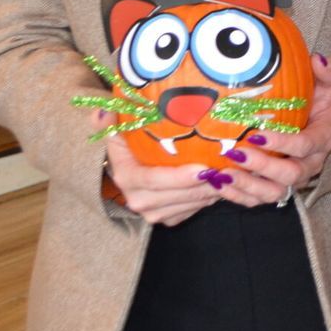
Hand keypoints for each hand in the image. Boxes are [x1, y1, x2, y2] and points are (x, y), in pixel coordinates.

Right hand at [97, 113, 224, 226]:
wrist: (131, 164)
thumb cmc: (129, 141)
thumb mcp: (117, 126)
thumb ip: (108, 119)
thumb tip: (100, 112)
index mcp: (126, 176)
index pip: (154, 180)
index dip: (179, 177)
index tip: (203, 168)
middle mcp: (137, 199)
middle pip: (177, 195)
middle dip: (205, 185)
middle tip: (229, 169)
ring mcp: (152, 212)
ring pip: (188, 205)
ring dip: (211, 191)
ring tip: (230, 174)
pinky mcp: (166, 218)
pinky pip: (192, 211)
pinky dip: (208, 199)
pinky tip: (221, 183)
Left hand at [226, 52, 330, 204]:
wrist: (306, 119)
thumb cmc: (312, 99)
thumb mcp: (325, 82)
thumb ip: (328, 70)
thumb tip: (317, 61)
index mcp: (322, 139)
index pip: (306, 145)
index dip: (283, 144)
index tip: (257, 134)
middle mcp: (310, 164)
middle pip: (291, 175)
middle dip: (262, 166)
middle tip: (236, 153)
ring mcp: (292, 179)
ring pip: (274, 193)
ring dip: (248, 186)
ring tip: (223, 174)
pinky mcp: (274, 188)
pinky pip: (258, 199)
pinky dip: (238, 195)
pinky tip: (218, 183)